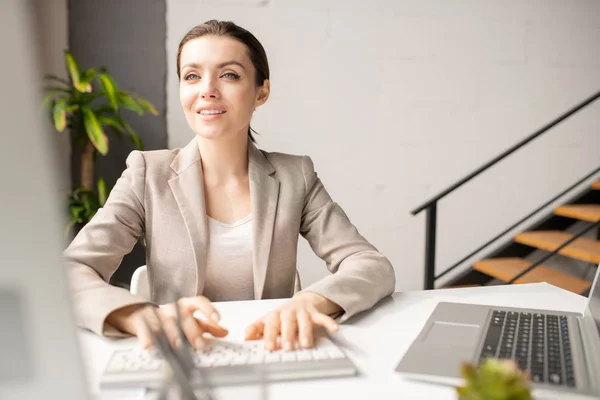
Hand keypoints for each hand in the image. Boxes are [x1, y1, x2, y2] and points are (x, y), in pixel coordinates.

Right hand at [105, 296, 228, 349]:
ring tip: (177, 345)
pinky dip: (146, 337)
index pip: (199, 302)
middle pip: (184, 316)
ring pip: (165, 323)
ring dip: (172, 335)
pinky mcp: (142, 322)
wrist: (143, 314)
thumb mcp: (191, 320)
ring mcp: (157, 314)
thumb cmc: (173, 317)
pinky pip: (144, 329)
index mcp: (186, 304)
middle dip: (192, 330)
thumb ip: (208, 326)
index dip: (209, 309)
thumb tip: (225, 332)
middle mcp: (173, 308)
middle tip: (200, 344)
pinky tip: (148, 346)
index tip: (218, 319)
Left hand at [244, 292, 340, 350]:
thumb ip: (256, 328)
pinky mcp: (315, 313)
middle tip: (287, 348)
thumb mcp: (268, 321)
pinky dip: (328, 322)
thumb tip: (245, 336)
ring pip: (304, 321)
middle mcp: (289, 312)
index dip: (269, 335)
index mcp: (275, 315)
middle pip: (287, 322)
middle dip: (287, 335)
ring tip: (305, 345)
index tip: (269, 348)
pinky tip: (334, 329)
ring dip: (305, 332)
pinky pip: (323, 317)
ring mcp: (303, 312)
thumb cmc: (282, 316)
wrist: (301, 301)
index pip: (270, 324)